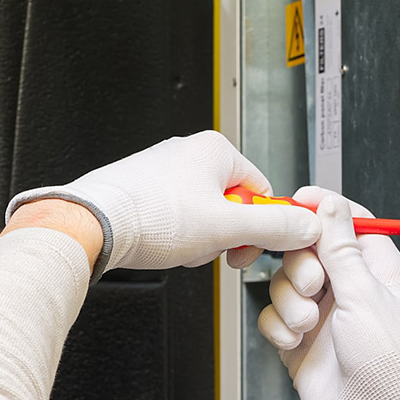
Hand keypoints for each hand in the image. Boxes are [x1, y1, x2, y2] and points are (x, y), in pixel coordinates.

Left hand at [5, 131, 320, 280]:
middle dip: (227, 235)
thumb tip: (307, 226)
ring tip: (183, 246)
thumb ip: (274, 227)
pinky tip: (167, 245)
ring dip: (203, 240)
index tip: (253, 245)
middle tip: (215, 248)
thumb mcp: (227, 227)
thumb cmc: (150, 216)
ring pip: (207, 215)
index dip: (262, 225)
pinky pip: (180, 218)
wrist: (92, 225)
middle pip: (236, 204)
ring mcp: (166, 171)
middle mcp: (191, 154)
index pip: (264, 190)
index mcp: (217, 151)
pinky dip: (178, 236)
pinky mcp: (147, 190)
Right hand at [258, 187, 399, 399]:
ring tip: (308, 324)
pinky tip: (296, 342)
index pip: (348, 222)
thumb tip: (331, 204)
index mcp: (377, 269)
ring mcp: (324, 314)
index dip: (322, 209)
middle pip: (307, 250)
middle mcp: (350, 288)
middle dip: (301, 266)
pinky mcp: (301, 339)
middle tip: (312, 286)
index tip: (298, 201)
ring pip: (285, 283)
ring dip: (290, 301)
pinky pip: (274, 316)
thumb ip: (341, 248)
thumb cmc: (390, 364)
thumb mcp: (366, 295)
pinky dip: (280, 327)